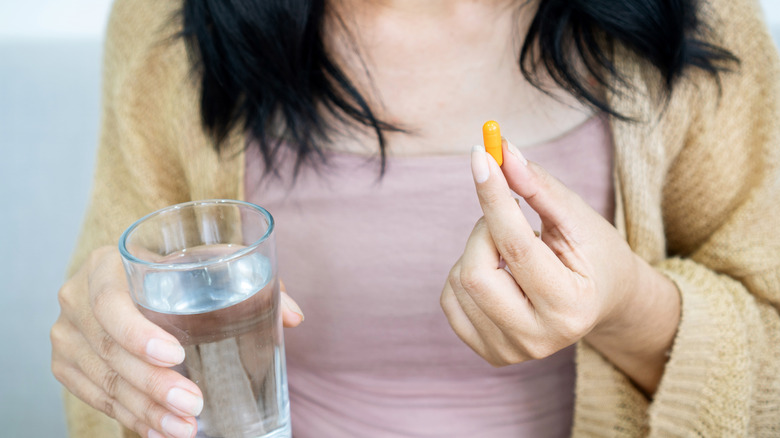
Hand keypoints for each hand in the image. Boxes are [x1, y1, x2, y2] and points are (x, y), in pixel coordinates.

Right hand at [51, 246, 303, 437]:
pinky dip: (130, 416)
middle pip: (108, 349)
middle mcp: (76, 298)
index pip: (110, 301)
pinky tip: (159, 430)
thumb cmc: (177, 270)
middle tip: (194, 404)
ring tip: (185, 428)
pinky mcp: (68, 364)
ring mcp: (67, 334)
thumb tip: (295, 317)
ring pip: (103, 381)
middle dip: (153, 384)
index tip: (175, 355)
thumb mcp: (208, 264)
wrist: (131, 278)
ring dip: (145, 410)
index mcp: (106, 264)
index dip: (137, 332)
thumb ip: (252, 281)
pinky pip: (95, 398)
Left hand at [440, 140, 678, 393]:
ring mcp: (511, 351)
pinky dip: (466, 272)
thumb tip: (501, 153)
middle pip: (476, 272)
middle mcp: (539, 339)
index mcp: (570, 306)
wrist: (604, 302)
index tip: (481, 156)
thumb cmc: (593, 254)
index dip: (494, 197)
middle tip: (508, 213)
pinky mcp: (489, 352)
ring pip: (461, 281)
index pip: (517, 247)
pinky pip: (450, 299)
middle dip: (484, 228)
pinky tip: (500, 272)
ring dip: (478, 249)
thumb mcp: (576, 218)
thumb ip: (538, 187)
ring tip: (514, 251)